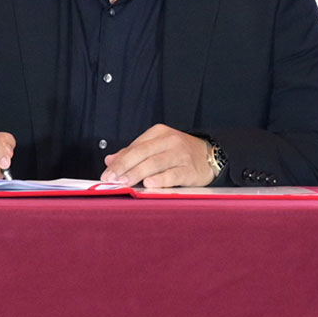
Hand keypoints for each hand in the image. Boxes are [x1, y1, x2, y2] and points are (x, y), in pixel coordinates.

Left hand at [103, 125, 218, 187]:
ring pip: (154, 163)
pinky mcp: (189, 169)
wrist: (211, 156)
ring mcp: (180, 154)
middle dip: (124, 167)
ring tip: (123, 182)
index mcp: (158, 133)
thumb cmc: (180, 153)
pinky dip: (160, 179)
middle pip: (142, 153)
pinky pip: (172, 174)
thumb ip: (134, 153)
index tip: (106, 173)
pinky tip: (148, 184)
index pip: (134, 147)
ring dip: (136, 173)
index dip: (119, 161)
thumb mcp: (157, 147)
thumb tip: (110, 160)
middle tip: (110, 179)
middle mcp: (169, 141)